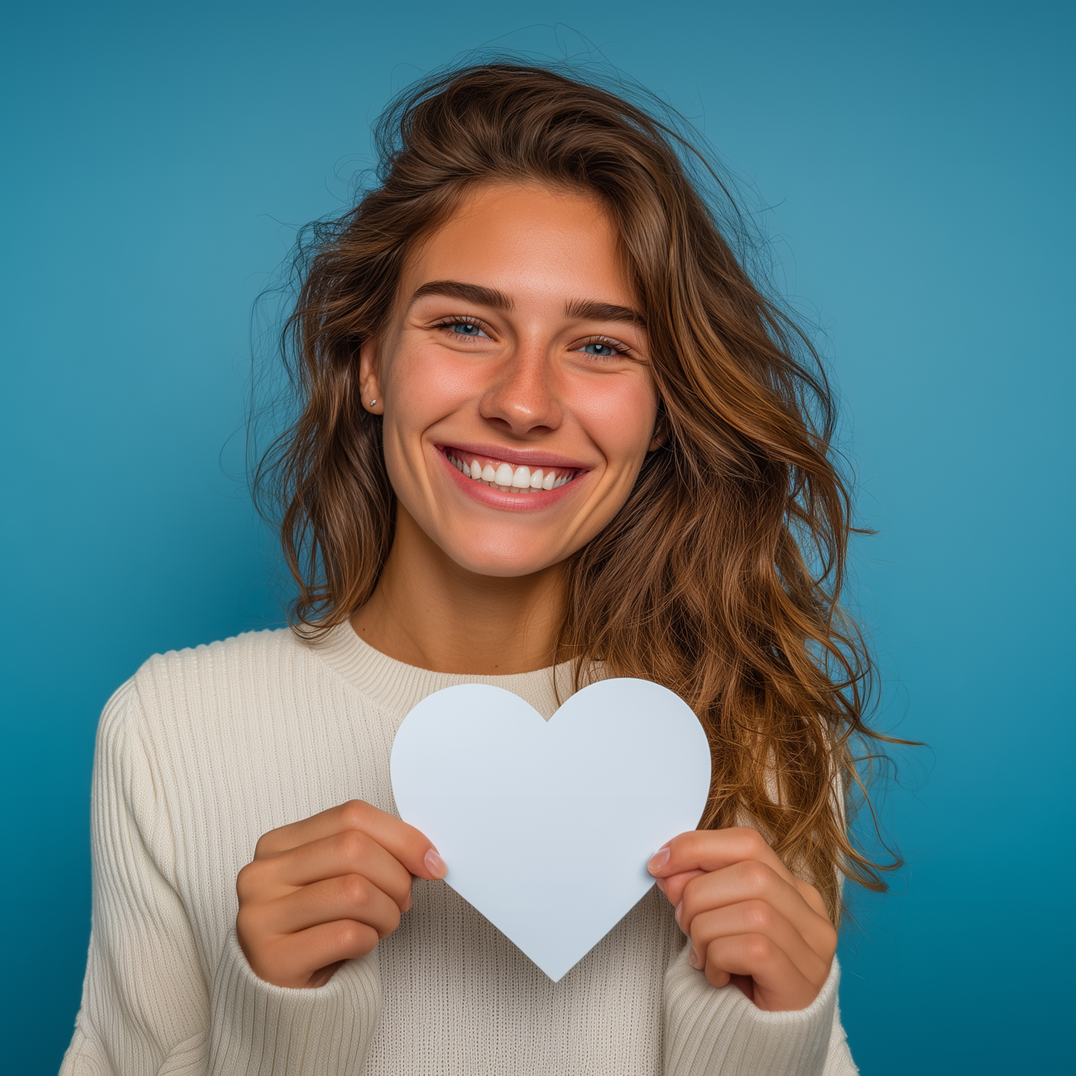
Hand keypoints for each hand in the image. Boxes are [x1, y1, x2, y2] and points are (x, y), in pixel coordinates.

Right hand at [236, 800, 446, 987]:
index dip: (402, 836)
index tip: (431, 861)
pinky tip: (362, 945)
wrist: (283, 994)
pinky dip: (370, 940)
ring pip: (354, 891)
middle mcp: (262, 874)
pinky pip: (346, 935)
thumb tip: (425, 856)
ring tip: (383, 924)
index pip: (351, 815)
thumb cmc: (319, 927)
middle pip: (354, 849)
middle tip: (403, 901)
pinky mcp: (272, 958)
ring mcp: (260, 915)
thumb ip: (372, 854)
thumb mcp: (338, 879)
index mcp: (279, 843)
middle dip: (396, 877)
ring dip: (386, 912)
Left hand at [647, 826, 836, 1011]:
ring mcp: (813, 948)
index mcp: (792, 887)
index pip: (748, 843)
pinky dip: (720, 958)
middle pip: (750, 873)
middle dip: (699, 894)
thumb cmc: (740, 975)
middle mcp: (811, 913)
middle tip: (682, 922)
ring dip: (706, 931)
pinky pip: (754, 949)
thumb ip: (697, 891)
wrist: (764, 1042)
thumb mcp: (715, 923)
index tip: (659, 863)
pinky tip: (716, 975)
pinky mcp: (803, 982)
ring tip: (701, 954)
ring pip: (751, 911)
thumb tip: (667, 867)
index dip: (698, 846)